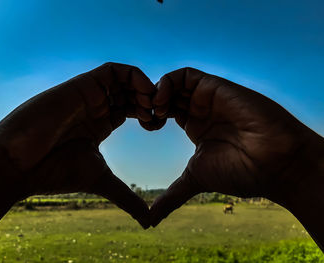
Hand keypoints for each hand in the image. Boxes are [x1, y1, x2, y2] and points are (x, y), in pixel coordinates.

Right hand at [0, 62, 161, 228]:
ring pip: (125, 79)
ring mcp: (90, 95)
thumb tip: (147, 222)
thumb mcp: (101, 180)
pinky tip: (143, 92)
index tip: (158, 125)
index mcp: (101, 124)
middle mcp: (96, 107)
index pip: (133, 109)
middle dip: (151, 99)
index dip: (151, 113)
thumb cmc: (55, 171)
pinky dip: (133, 76)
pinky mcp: (82, 86)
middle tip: (159, 114)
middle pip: (131, 92)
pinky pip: (113, 71)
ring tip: (152, 105)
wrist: (20, 164)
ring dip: (144, 87)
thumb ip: (126, 197)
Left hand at [150, 67, 318, 225]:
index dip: (151, 116)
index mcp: (196, 127)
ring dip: (157, 92)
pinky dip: (168, 82)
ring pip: (174, 83)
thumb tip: (150, 220)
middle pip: (169, 95)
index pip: (167, 112)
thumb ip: (172, 196)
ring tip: (154, 110)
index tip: (146, 127)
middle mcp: (201, 110)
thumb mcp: (195, 180)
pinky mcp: (216, 88)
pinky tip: (162, 101)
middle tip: (146, 118)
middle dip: (151, 103)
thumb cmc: (240, 172)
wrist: (275, 164)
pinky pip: (186, 75)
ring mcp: (208, 98)